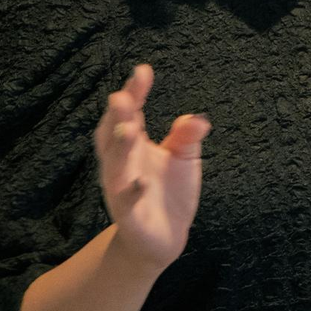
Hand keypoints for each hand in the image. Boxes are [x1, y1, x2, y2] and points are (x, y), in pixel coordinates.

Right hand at [94, 64, 211, 270]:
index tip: (143, 71)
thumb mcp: (184, 158)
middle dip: (117, 117)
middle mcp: (122, 164)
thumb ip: (187, 137)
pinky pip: (127, 204)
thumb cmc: (169, 191)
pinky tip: (141, 183)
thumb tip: (197, 119)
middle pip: (113, 136)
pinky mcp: (130, 217)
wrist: (165, 238)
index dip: (134, 93)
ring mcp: (122, 190)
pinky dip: (132, 193)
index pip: (130, 114)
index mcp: (133, 145)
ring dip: (120, 148)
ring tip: (130, 129)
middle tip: (122, 97)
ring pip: (115, 167)